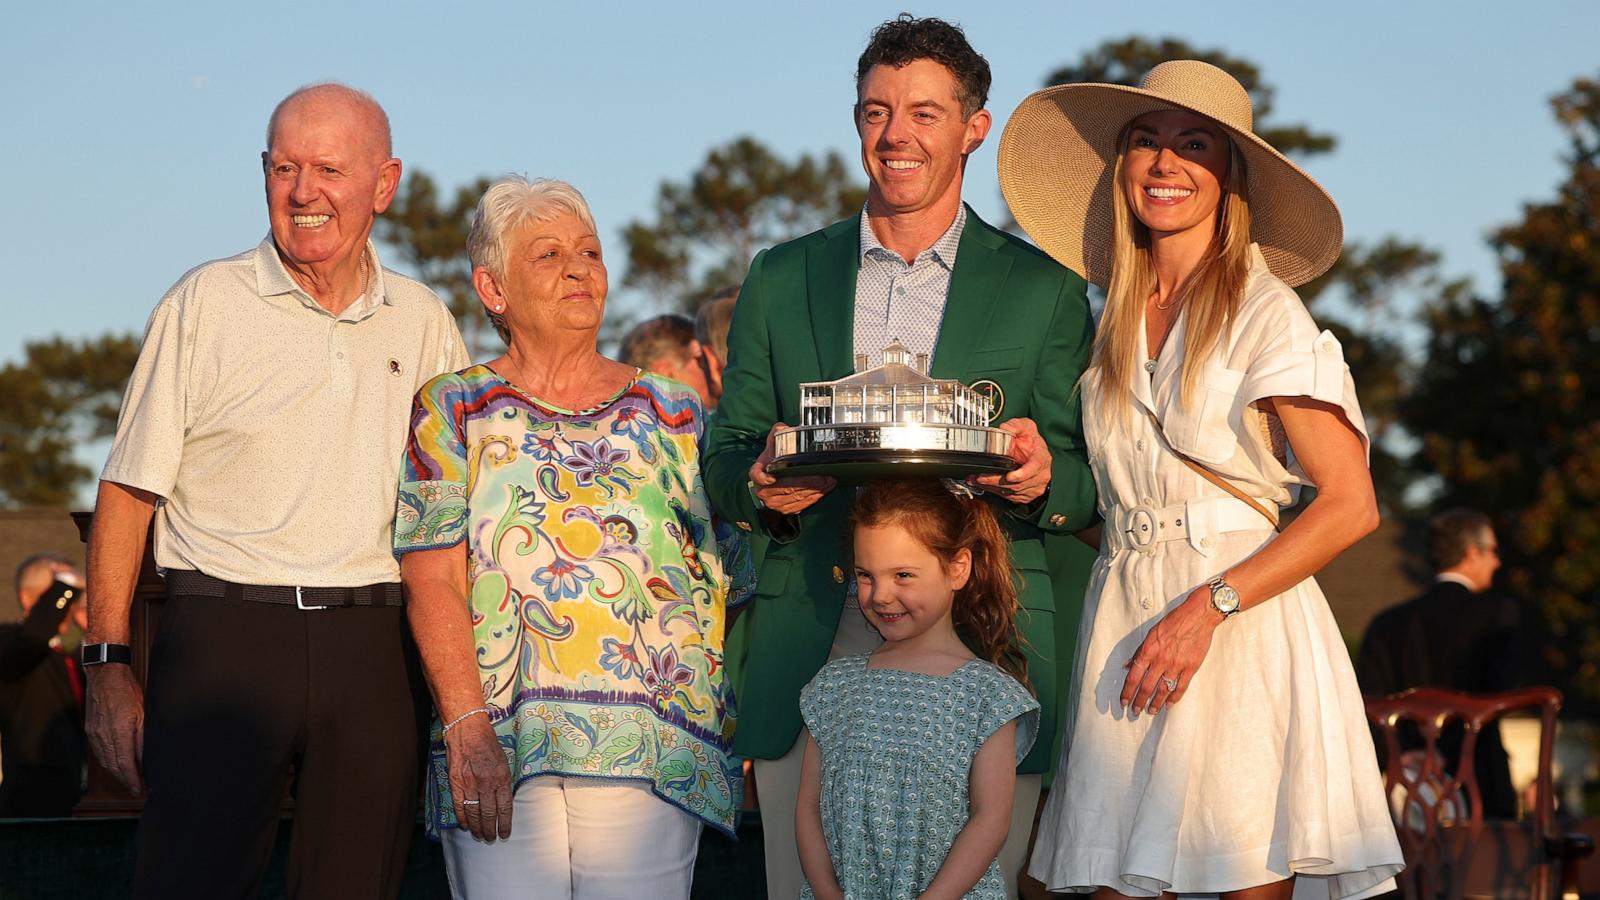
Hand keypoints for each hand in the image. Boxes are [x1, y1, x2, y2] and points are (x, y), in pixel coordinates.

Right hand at [85, 663, 144, 793]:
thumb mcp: (143, 712)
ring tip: (129, 779)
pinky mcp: (89, 730)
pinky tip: (116, 764)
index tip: (140, 788)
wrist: (105, 675)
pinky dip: (108, 762)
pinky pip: (98, 752)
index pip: (125, 763)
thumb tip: (146, 757)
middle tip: (136, 787)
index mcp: (119, 731)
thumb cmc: (127, 690)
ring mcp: (94, 733)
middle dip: (125, 779)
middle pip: (113, 766)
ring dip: (116, 773)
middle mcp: (103, 735)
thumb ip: (143, 737)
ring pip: (104, 761)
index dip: (133, 778)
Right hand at [445, 716, 513, 841]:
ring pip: (474, 812)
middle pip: (489, 813)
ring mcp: (470, 783)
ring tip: (479, 836)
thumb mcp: (504, 761)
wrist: (467, 730)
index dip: (505, 823)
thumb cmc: (488, 744)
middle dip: (490, 829)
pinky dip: (463, 818)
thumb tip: (504, 801)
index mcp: (502, 777)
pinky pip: (459, 805)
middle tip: (490, 839)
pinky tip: (466, 826)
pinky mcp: (456, 782)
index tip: (505, 834)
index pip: (505, 807)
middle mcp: (486, 782)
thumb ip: (504, 782)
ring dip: (477, 827)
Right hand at [749, 423, 834, 514]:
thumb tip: (782, 428)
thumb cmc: (772, 463)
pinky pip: (801, 505)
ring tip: (829, 481)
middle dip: (808, 482)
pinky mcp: (784, 510)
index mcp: (758, 472)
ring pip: (796, 497)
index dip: (763, 477)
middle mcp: (764, 490)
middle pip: (787, 487)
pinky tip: (824, 490)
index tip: (771, 478)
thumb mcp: (772, 447)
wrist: (770, 482)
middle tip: (824, 476)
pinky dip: (815, 497)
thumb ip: (777, 435)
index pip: (757, 475)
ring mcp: (774, 502)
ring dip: (815, 490)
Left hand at [970, 418, 1050, 504]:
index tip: (1010, 476)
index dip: (1022, 474)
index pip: (1034, 468)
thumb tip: (1004, 427)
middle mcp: (1039, 475)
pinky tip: (984, 485)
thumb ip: (1016, 425)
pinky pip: (1009, 496)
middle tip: (980, 477)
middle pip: (1018, 483)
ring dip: (992, 487)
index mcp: (1041, 459)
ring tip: (976, 480)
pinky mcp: (1025, 495)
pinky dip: (995, 491)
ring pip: (1012, 491)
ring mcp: (1033, 487)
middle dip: (996, 481)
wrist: (1037, 455)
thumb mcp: (1027, 427)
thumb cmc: (1033, 442)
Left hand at [1121, 586, 1221, 716]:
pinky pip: (1181, 687)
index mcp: (1148, 650)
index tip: (1123, 702)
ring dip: (1155, 703)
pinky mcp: (1191, 667)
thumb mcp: (1150, 633)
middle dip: (1139, 702)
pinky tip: (1169, 704)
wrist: (1198, 615)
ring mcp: (1176, 664)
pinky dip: (1174, 697)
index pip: (1133, 676)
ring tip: (1151, 712)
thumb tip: (1128, 665)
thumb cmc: (1174, 621)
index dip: (1127, 691)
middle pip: (1146, 687)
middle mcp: (1160, 660)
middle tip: (1135, 712)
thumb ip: (1139, 651)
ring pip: (1163, 690)